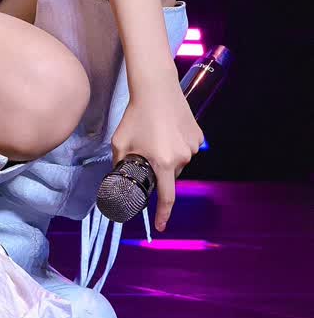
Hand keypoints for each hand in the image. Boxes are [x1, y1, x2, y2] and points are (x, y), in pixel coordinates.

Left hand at [111, 80, 202, 231]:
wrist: (156, 90)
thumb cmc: (136, 116)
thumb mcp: (120, 143)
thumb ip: (120, 164)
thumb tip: (118, 180)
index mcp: (162, 162)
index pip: (166, 197)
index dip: (162, 214)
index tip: (160, 226)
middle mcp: (182, 158)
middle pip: (169, 176)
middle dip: (157, 171)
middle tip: (145, 151)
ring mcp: (193, 147)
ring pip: (178, 162)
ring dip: (166, 157)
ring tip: (155, 135)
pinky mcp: (199, 137)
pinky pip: (185, 149)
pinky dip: (175, 145)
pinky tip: (166, 130)